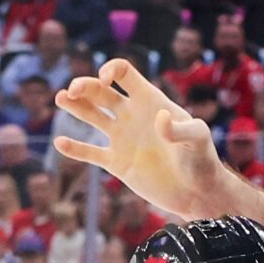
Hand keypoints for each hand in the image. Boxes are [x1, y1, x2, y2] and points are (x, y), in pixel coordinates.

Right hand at [53, 59, 263, 222]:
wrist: (198, 193)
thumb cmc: (203, 162)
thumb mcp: (198, 140)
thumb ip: (181, 128)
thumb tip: (160, 119)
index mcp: (150, 102)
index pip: (124, 73)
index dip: (110, 69)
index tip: (104, 79)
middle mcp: (132, 116)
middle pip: (100, 91)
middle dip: (83, 86)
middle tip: (71, 92)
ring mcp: (123, 139)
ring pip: (91, 115)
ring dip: (73, 106)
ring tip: (61, 98)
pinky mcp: (117, 163)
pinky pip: (90, 153)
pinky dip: (74, 149)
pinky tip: (60, 143)